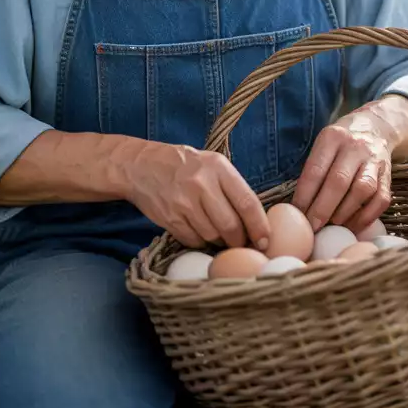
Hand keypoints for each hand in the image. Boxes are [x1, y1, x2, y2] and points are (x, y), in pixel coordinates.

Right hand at [125, 143, 269, 250]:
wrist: (142, 166)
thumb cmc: (186, 166)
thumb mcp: (213, 164)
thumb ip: (233, 187)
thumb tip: (256, 221)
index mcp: (218, 168)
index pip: (247, 202)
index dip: (259, 226)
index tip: (265, 241)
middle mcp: (202, 184)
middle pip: (230, 225)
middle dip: (239, 240)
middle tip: (242, 244)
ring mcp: (183, 203)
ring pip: (212, 236)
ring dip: (220, 242)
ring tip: (220, 236)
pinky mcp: (169, 218)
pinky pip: (193, 240)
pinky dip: (200, 242)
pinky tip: (200, 233)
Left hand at [291, 110, 393, 235]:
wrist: (376, 127)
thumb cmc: (341, 143)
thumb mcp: (323, 145)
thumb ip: (313, 170)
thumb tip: (299, 209)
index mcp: (333, 137)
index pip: (316, 170)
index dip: (305, 196)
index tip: (297, 217)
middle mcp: (355, 146)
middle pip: (338, 181)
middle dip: (323, 209)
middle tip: (313, 227)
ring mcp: (375, 160)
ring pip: (362, 190)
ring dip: (345, 213)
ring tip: (332, 226)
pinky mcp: (388, 174)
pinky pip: (381, 199)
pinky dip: (367, 217)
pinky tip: (353, 226)